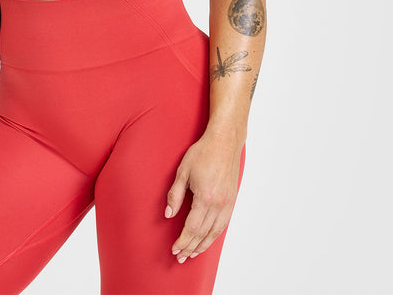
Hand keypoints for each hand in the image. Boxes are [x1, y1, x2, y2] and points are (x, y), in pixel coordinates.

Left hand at [164, 130, 242, 262]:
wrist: (225, 142)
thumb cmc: (202, 153)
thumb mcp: (183, 171)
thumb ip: (175, 194)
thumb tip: (168, 214)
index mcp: (205, 197)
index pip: (192, 227)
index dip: (183, 240)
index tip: (175, 249)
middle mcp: (218, 204)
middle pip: (203, 233)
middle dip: (191, 247)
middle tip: (181, 257)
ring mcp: (227, 203)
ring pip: (215, 232)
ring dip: (203, 245)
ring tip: (193, 253)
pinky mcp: (232, 200)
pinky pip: (223, 224)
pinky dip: (214, 235)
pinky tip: (207, 239)